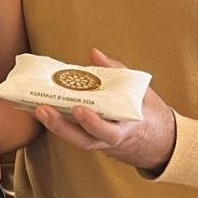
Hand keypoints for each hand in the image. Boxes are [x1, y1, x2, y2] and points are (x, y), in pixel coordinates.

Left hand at [33, 49, 176, 173]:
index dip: (93, 123)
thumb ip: (118, 72)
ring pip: (77, 140)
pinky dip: (59, 125)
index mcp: (129, 128)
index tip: (80, 109)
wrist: (160, 142)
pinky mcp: (93, 141)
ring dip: (55, 126)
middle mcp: (112, 141)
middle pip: (85, 140)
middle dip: (62, 126)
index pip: (110, 132)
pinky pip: (75, 136)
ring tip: (36, 108)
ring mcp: (102, 144)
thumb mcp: (141, 90)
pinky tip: (41, 111)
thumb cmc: (149, 112)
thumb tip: (94, 53)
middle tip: (43, 109)